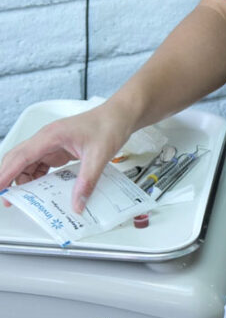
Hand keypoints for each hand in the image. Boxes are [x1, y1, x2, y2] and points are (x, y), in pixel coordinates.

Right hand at [0, 105, 131, 212]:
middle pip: (17, 159)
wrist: (122, 114)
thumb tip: (77, 203)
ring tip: (24, 200)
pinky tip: (40, 190)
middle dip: (8, 179)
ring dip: (23, 181)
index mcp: (52, 135)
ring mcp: (52, 144)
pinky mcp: (59, 149)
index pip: (20, 156)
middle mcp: (48, 138)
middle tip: (8, 201)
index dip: (5, 174)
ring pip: (27, 163)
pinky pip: (40, 165)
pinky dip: (36, 178)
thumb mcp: (100, 155)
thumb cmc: (110, 124)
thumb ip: (87, 181)